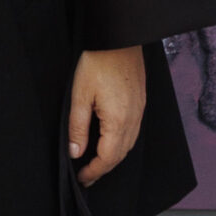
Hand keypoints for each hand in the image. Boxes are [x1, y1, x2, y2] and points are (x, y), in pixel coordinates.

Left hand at [68, 47, 145, 187]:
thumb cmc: (97, 62)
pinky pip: (133, 130)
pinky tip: (110, 141)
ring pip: (129, 144)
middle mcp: (134, 118)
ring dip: (113, 157)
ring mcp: (140, 110)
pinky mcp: (140, 101)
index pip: (108, 158)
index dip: (94, 171)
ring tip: (97, 163)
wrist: (118, 37)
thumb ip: (78, 127)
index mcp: (118, 120)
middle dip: (104, 168)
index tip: (82, 179)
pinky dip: (122, 143)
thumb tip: (75, 152)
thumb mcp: (79, 95)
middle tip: (87, 176)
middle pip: (120, 154)